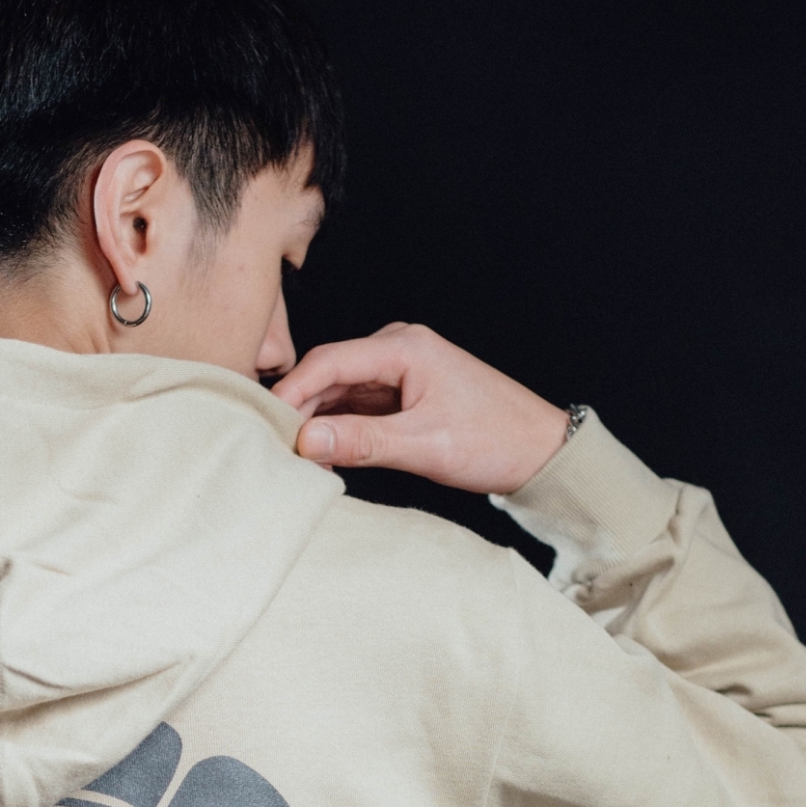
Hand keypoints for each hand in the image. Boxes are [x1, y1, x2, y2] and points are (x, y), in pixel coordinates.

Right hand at [271, 322, 568, 493]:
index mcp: (404, 347)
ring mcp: (400, 370)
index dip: (291, 393)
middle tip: (274, 449)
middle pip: (328, 374)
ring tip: (296, 459)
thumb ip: (362, 442)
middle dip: (300, 411)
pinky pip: (356, 405)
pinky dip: (339, 428)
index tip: (266, 426)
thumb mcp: (423, 445)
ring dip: (318, 422)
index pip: (328, 361)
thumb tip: (306, 441)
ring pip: (339, 392)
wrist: (540, 450)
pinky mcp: (402, 392)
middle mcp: (398, 348)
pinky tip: (326, 456)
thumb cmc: (494, 440)